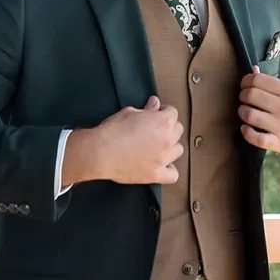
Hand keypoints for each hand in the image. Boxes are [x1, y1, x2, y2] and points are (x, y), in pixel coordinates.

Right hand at [63, 96, 183, 185]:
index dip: (163, 112)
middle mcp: (167, 139)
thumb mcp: (129, 112)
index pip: (173, 112)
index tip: (156, 114)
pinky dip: (170, 170)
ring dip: (171, 147)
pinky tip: (162, 165)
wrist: (100, 152)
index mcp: (162, 121)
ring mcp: (164, 158)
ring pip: (179, 150)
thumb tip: (155, 104)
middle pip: (178, 130)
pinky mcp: (156, 174)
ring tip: (159, 147)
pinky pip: (174, 175)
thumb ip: (146, 109)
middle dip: (169, 127)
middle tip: (155, 129)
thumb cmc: (112, 130)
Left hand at [239, 68, 279, 153]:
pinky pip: (255, 138)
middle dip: (243, 95)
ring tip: (245, 111)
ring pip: (249, 115)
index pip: (257, 80)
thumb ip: (272, 82)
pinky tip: (246, 128)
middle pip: (250, 95)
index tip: (245, 84)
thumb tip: (253, 71)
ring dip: (242, 112)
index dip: (246, 81)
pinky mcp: (279, 142)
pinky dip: (246, 132)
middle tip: (244, 98)